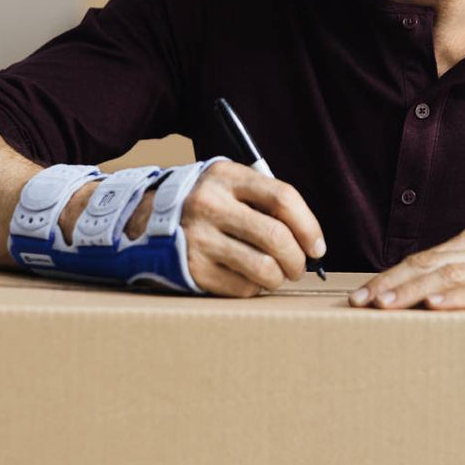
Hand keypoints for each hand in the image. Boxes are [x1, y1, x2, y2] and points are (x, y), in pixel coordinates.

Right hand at [178, 161, 325, 296]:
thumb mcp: (229, 184)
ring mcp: (200, 239)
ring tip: (278, 275)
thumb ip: (266, 200)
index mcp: (226, 177)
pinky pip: (242, 287)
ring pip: (263, 267)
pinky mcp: (193, 269)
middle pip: (276, 236)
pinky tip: (249, 279)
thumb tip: (310, 239)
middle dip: (298, 259)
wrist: (147, 221)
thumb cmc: (207, 204)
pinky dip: (255, 287)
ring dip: (280, 277)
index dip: (309, 226)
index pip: (283, 198)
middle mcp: (211, 205)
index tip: (317, 246)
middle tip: (299, 267)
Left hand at [348, 226, 464, 341]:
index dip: (390, 276)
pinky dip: (460, 297)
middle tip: (359, 302)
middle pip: (430, 263)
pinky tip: (436, 305)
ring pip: (453, 274)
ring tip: (386, 304)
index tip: (359, 296)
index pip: (424, 260)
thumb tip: (422, 308)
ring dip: (416, 290)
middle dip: (391, 283)